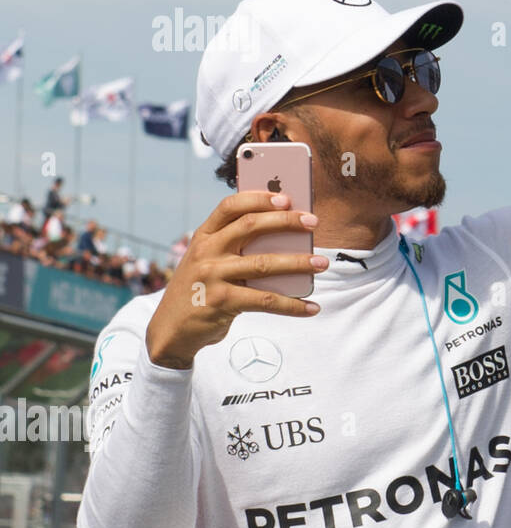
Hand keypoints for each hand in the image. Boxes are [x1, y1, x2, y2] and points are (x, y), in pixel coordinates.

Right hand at [144, 192, 325, 368]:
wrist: (171, 330)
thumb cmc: (201, 289)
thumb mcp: (208, 261)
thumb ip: (235, 247)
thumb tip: (288, 237)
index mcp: (204, 236)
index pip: (231, 206)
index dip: (259, 198)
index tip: (286, 197)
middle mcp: (206, 252)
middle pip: (251, 227)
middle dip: (286, 221)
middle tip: (314, 222)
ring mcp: (212, 276)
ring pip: (265, 264)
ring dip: (299, 263)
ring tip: (322, 263)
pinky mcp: (222, 302)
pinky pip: (266, 300)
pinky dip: (293, 305)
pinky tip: (311, 307)